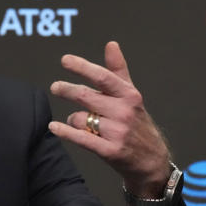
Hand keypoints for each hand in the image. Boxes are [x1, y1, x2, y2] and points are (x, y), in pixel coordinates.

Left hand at [49, 41, 170, 197]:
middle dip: (66, 90)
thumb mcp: (131, 96)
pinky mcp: (110, 151)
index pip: (102, 77)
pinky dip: (65, 132)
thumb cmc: (137, 124)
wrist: (152, 161)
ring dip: (72, 118)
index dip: (82, 67)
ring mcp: (118, 132)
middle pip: (86, 96)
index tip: (65, 60)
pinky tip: (54, 127)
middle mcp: (124, 112)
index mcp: (129, 96)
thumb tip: (111, 44)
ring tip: (76, 120)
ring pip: (80, 118)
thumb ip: (118, 71)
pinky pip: (81, 138)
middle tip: (55, 87)